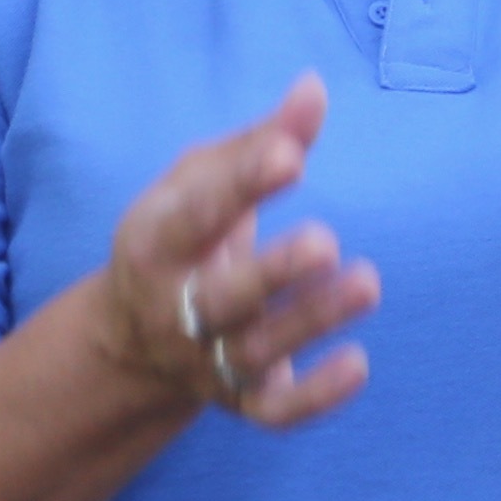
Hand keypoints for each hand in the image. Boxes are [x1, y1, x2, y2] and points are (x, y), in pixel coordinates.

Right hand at [98, 76, 377, 429]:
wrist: (132, 340)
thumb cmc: (183, 236)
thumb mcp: (201, 180)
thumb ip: (262, 139)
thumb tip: (316, 87)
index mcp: (158, 241)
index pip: (198, 213)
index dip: (243, 183)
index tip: (291, 155)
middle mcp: (176, 307)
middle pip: (223, 297)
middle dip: (272, 273)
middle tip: (325, 242)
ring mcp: (207, 359)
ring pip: (256, 351)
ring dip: (311, 321)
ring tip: (367, 281)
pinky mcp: (240, 401)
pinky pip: (274, 413)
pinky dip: (315, 399)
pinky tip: (359, 365)